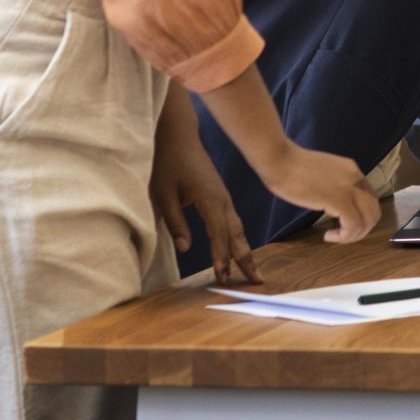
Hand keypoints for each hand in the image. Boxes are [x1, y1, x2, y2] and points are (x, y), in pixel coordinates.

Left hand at [150, 105, 259, 284]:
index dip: (222, 256)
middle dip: (246, 259)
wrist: (179, 138)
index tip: (224, 277)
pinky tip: (239, 251)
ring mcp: (224, 197)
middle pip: (237, 234)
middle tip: (255, 282)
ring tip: (252, 273)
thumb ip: (175, 222)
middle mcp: (222, 199)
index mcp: (209, 198)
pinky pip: (233, 222)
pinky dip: (238, 240)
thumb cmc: (169, 164)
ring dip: (244, 251)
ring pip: (238, 229)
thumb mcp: (163, 194)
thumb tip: (186, 248)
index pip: (219, 233)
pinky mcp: (221, 197)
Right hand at [264, 144, 384, 242]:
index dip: (360, 216)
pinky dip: (344, 236)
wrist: (281, 160)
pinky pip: (353, 225)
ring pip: (368, 220)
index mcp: (352, 171)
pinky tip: (328, 236)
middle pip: (374, 211)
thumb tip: (334, 204)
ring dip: (353, 235)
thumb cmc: (293, 167)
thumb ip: (334, 185)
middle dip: (361, 229)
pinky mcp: (339, 199)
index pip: (370, 199)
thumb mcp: (323, 175)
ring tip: (334, 236)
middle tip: (341, 234)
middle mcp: (356, 178)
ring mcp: (349, 188)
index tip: (342, 224)